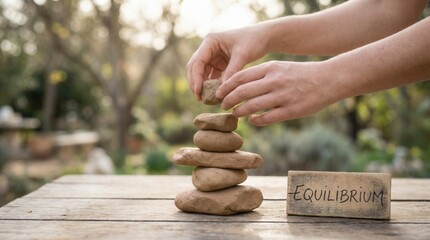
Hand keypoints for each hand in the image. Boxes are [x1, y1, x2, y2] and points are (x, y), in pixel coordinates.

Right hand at [186, 25, 268, 99]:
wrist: (264, 37)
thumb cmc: (254, 41)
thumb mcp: (243, 55)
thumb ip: (232, 71)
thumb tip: (222, 90)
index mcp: (211, 41)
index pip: (198, 61)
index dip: (196, 77)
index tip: (198, 91)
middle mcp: (208, 48)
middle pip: (195, 67)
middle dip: (195, 83)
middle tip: (199, 98)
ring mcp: (212, 56)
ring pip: (201, 73)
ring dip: (202, 85)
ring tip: (205, 100)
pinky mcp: (219, 64)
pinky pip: (211, 76)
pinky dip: (211, 85)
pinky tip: (215, 95)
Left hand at [215, 61, 336, 125]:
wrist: (328, 79)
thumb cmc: (300, 74)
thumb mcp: (280, 67)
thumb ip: (261, 75)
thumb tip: (240, 86)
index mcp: (270, 68)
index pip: (240, 77)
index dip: (226, 87)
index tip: (218, 93)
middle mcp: (274, 81)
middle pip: (242, 92)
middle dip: (228, 100)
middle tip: (223, 105)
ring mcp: (283, 96)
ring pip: (252, 106)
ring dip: (239, 111)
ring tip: (235, 113)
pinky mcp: (291, 110)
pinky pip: (267, 118)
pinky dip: (256, 120)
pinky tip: (252, 120)